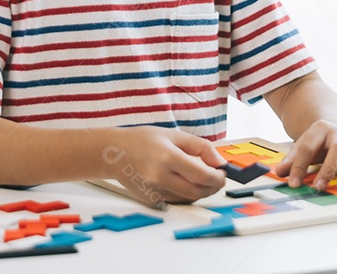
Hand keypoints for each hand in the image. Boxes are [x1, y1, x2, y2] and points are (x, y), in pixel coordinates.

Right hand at [103, 127, 226, 204]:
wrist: (114, 153)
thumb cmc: (143, 140)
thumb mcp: (174, 135)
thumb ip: (200, 147)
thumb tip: (220, 162)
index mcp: (167, 157)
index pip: (201, 174)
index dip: (217, 177)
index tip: (222, 172)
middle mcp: (159, 177)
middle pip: (197, 191)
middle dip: (213, 187)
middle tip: (218, 178)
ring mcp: (153, 191)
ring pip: (188, 198)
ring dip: (201, 191)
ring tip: (202, 178)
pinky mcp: (150, 200)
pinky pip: (176, 200)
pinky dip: (186, 194)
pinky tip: (185, 182)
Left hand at [271, 120, 336, 190]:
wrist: (336, 129)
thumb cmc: (318, 143)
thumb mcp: (302, 147)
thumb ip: (291, 160)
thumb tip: (278, 172)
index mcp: (320, 129)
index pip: (308, 147)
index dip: (299, 166)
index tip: (293, 183)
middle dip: (328, 168)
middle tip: (319, 187)